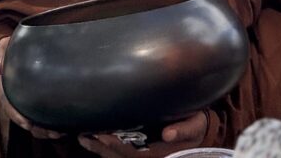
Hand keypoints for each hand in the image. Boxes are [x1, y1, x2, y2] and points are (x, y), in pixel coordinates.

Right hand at [0, 37, 64, 140]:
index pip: (7, 104)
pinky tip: (60, 128)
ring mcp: (20, 100)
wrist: (19, 47)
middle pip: (21, 117)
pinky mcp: (30, 100)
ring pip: (29, 120)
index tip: (28, 124)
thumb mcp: (4, 47)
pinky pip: (36, 116)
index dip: (16, 115)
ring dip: (42, 130)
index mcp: (2, 86)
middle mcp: (11, 96)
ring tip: (58, 133)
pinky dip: (46, 124)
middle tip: (52, 133)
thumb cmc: (11, 47)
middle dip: (35, 128)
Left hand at [77, 113, 209, 156]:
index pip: (131, 153)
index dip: (115, 146)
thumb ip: (183, 130)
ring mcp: (142, 155)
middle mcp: (147, 157)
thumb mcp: (194, 127)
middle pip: (119, 157)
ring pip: (116, 157)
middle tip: (82, 136)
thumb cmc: (195, 125)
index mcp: (157, 155)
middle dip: (100, 148)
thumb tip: (167, 135)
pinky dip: (105, 148)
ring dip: (99, 149)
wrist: (198, 129)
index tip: (101, 136)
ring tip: (83, 137)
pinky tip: (93, 139)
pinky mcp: (139, 151)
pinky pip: (120, 153)